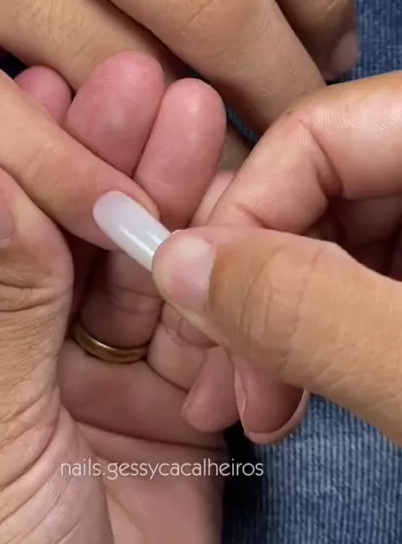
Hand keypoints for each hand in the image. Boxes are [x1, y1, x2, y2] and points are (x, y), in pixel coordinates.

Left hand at [0, 66, 227, 543]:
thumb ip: (5, 307)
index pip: (1, 225)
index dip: (40, 155)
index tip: (75, 80)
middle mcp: (33, 351)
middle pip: (83, 242)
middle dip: (121, 171)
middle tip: (164, 92)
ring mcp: (109, 381)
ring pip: (151, 283)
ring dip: (180, 222)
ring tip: (212, 139)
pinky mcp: (174, 418)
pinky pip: (203, 348)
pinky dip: (219, 312)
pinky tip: (233, 255)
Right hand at [152, 74, 401, 446]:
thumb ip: (305, 309)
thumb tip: (177, 263)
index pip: (316, 132)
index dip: (239, 220)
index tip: (201, 318)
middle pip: (319, 188)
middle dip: (256, 292)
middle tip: (226, 387)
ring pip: (335, 240)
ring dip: (281, 326)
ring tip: (257, 411)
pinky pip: (366, 279)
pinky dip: (324, 336)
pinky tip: (296, 394)